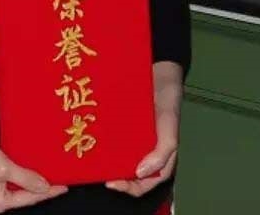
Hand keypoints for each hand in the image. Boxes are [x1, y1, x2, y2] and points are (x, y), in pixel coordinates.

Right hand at [0, 140, 68, 212]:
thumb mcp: (5, 168)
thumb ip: (26, 179)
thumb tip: (44, 187)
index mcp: (0, 204)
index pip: (30, 198)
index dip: (48, 192)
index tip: (64, 187)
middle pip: (25, 197)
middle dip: (41, 189)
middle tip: (59, 181)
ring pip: (19, 190)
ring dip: (32, 182)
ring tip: (49, 177)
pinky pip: (12, 183)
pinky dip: (22, 177)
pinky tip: (30, 171)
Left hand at [105, 61, 182, 197]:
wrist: (159, 71)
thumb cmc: (167, 101)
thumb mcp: (169, 127)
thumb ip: (162, 152)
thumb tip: (140, 174)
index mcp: (157, 156)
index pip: (144, 181)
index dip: (130, 187)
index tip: (113, 184)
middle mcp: (142, 149)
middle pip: (128, 172)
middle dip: (115, 177)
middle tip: (99, 173)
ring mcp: (131, 135)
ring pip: (118, 155)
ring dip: (107, 160)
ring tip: (92, 159)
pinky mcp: (120, 122)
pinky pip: (111, 135)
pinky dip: (102, 140)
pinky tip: (90, 138)